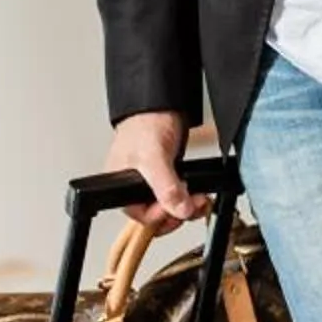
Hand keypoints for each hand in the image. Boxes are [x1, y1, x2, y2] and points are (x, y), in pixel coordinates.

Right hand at [104, 110, 206, 230]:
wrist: (159, 104)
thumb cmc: (144, 124)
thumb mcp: (154, 158)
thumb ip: (166, 187)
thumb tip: (180, 210)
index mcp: (122, 189)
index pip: (143, 218)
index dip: (164, 217)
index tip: (180, 208)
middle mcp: (136, 189)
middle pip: (158, 217)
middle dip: (178, 213)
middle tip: (194, 204)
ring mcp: (152, 183)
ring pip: (170, 208)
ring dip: (187, 207)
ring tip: (200, 199)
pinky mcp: (167, 176)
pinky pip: (178, 196)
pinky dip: (190, 198)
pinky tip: (198, 192)